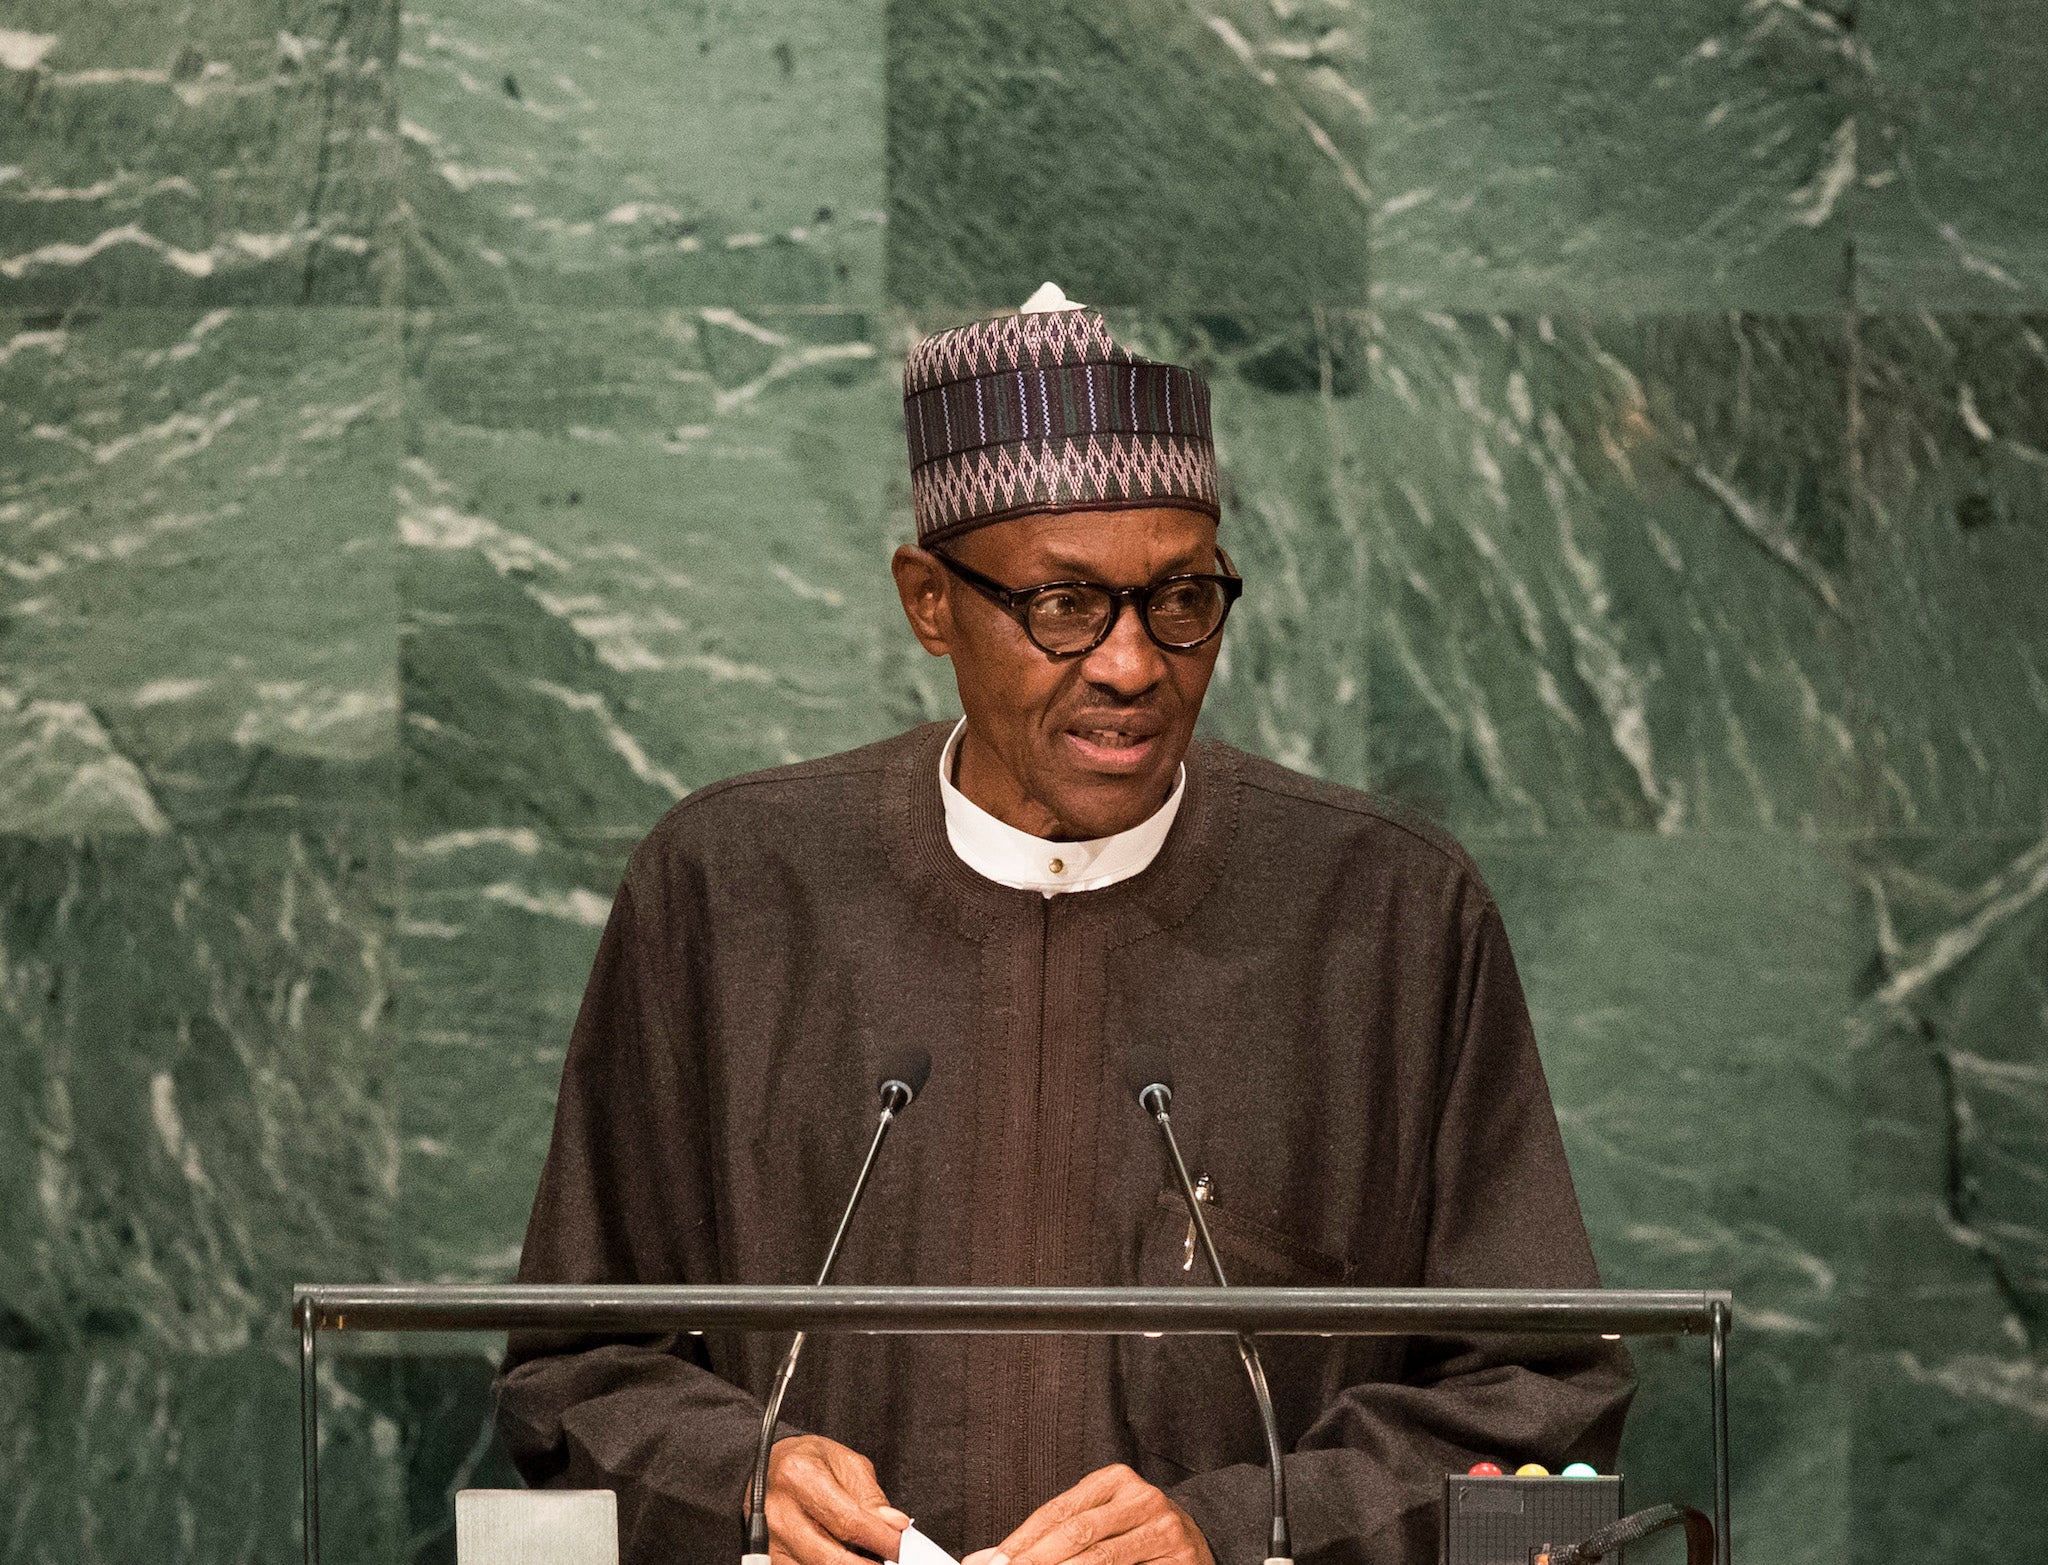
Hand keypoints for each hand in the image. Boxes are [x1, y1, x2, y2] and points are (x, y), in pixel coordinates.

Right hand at [759, 1434, 910, 1564]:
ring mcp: (768, 1538)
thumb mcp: (846, 1462)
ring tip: (869, 1558)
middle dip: (868, 1564)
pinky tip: (847, 1559)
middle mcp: (779, 1511)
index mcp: (799, 1476)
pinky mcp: (768, 1556)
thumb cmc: (810, 1460)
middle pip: (831, 1557)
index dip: (881, 1540)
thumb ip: (870, 1495)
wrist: (770, 1464)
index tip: (901, 1547)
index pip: (849, 1521)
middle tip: (890, 1561)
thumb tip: (893, 1525)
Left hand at [962, 1464, 1213, 1564]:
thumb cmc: (1136, 1532)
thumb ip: (1055, 1533)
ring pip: (1102, 1559)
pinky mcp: (1179, 1562)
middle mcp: (1143, 1499)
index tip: (994, 1562)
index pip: (1059, 1510)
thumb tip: (993, 1557)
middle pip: (1078, 1532)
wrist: (1200, 1541)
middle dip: (1035, 1560)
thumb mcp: (1100, 1518)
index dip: (1023, 1539)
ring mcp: (1164, 1531)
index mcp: (1116, 1479)